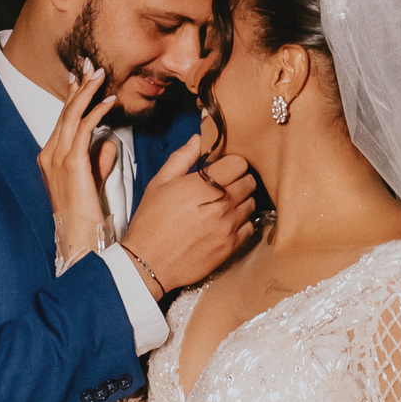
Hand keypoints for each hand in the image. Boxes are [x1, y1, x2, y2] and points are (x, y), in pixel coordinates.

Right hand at [37, 68, 117, 263]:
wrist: (80, 241)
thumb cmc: (87, 217)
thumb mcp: (92, 184)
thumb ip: (98, 161)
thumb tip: (108, 142)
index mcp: (51, 158)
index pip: (63, 120)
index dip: (73, 97)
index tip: (83, 78)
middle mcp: (49, 154)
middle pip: (65, 112)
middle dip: (79, 86)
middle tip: (91, 65)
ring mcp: (57, 159)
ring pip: (72, 115)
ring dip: (87, 92)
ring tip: (101, 74)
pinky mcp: (71, 165)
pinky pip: (84, 129)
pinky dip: (97, 112)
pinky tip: (110, 102)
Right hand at [121, 135, 255, 294]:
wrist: (149, 261)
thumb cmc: (151, 222)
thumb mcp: (159, 183)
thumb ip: (182, 158)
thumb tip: (198, 140)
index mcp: (205, 185)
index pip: (239, 163)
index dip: (231, 162)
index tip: (222, 167)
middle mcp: (222, 204)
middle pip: (249, 182)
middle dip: (238, 179)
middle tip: (224, 184)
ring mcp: (229, 226)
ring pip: (251, 204)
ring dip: (242, 200)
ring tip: (224, 204)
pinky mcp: (231, 246)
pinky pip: (250, 227)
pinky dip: (242, 222)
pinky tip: (226, 223)